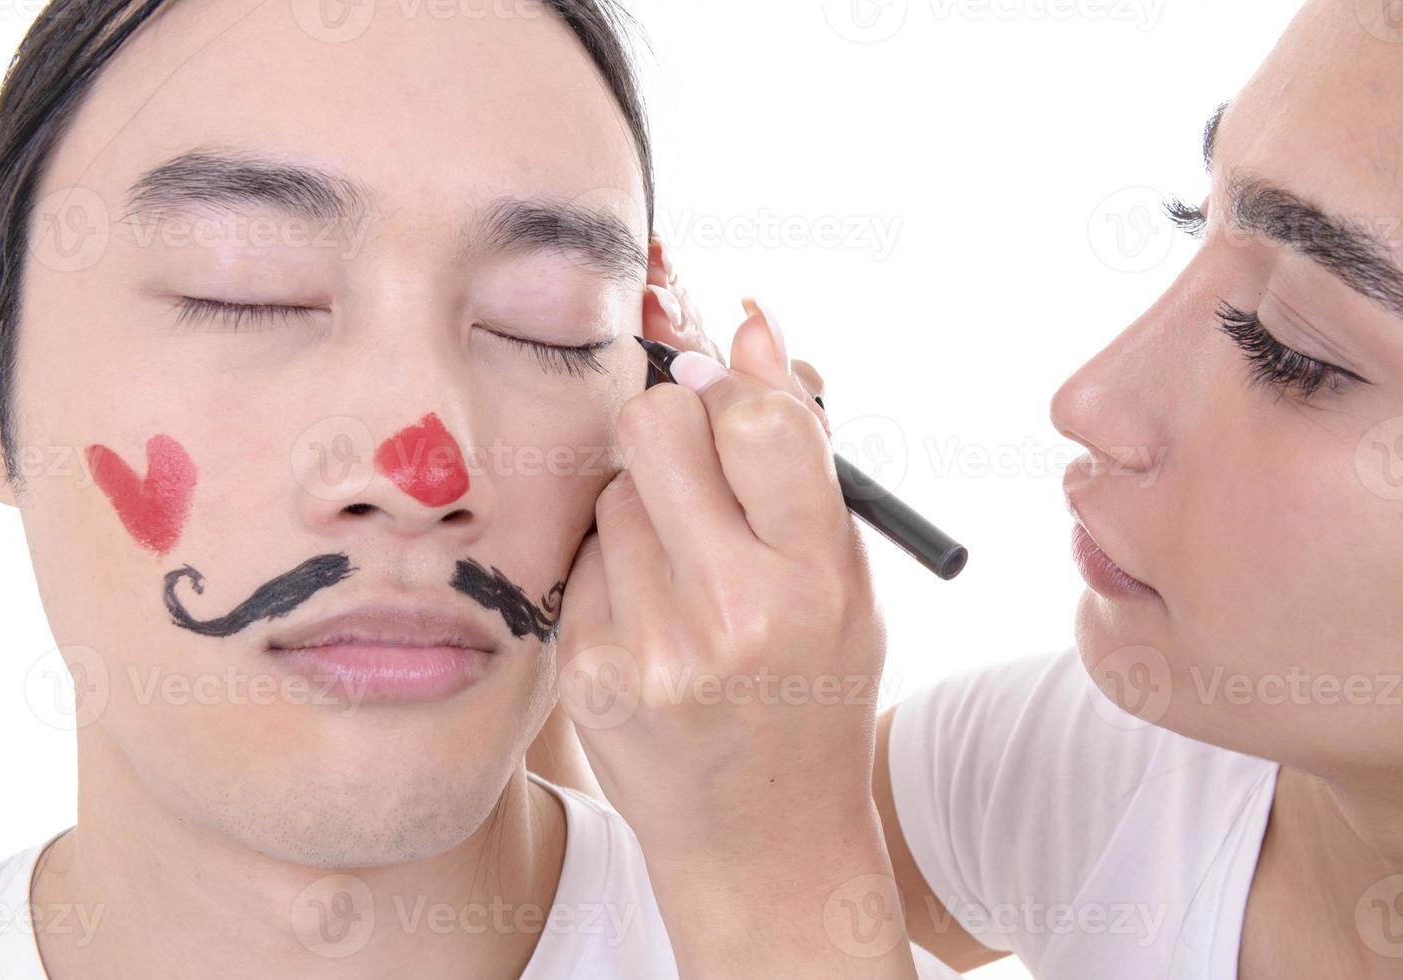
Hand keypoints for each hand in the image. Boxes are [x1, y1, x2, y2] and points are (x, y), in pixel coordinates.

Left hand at [554, 242, 914, 975]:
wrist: (762, 844)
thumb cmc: (815, 694)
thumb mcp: (845, 582)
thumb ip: (801, 454)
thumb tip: (753, 323)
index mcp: (816, 580)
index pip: (755, 419)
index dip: (737, 390)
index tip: (731, 404)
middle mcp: (731, 611)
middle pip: (654, 425)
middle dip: (674, 425)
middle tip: (697, 468)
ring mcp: (647, 646)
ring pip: (613, 489)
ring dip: (645, 504)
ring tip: (686, 573)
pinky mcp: (585, 669)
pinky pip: (584, 556)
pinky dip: (615, 565)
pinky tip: (651, 618)